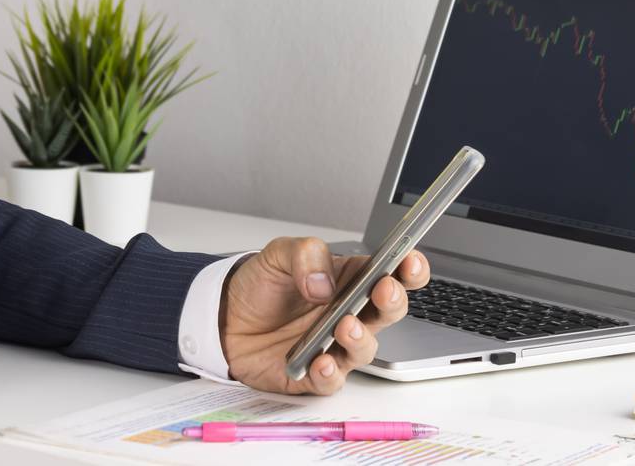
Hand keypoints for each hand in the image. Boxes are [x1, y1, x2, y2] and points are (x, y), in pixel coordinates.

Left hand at [218, 237, 429, 393]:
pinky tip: (321, 363)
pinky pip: (333, 380)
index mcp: (349, 280)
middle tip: (383, 290)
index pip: (390, 273)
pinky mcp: (314, 374)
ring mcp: (334, 345)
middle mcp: (349, 313)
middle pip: (388, 311)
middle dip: (393, 301)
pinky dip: (330, 374)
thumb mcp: (278, 254)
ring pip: (365, 349)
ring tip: (345, 326)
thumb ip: (305, 255)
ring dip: (361, 339)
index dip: (408, 268)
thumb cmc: (259, 285)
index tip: (410, 261)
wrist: (224, 317)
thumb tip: (325, 284)